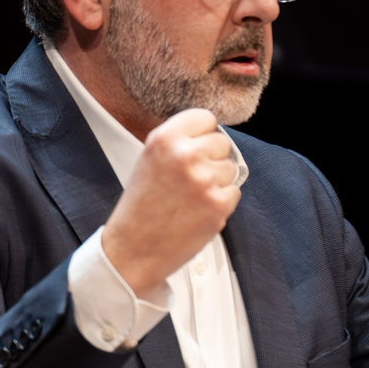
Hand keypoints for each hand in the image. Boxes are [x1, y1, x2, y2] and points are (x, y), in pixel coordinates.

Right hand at [102, 107, 240, 295]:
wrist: (134, 249)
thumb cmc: (141, 206)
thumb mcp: (149, 160)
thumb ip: (179, 142)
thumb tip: (212, 134)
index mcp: (165, 138)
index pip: (206, 118)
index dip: (202, 135)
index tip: (196, 147)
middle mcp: (185, 155)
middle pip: (222, 143)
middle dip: (212, 158)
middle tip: (191, 178)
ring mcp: (204, 179)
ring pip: (231, 168)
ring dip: (218, 181)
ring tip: (192, 197)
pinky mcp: (218, 204)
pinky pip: (234, 192)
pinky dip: (221, 202)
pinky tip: (198, 211)